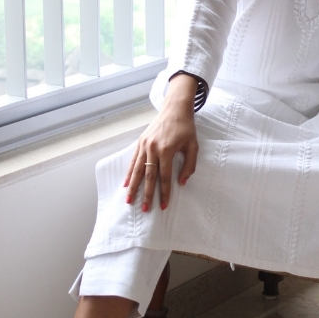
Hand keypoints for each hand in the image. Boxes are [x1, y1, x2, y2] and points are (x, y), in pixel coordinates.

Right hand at [124, 74, 198, 211]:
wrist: (175, 108)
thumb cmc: (186, 128)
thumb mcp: (193, 146)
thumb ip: (189, 165)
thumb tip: (181, 183)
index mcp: (167, 150)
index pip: (164, 177)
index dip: (164, 192)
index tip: (163, 205)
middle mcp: (153, 149)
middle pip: (149, 176)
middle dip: (147, 194)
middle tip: (145, 209)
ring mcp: (144, 145)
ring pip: (137, 170)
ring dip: (133, 187)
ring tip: (129, 201)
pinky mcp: (140, 143)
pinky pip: (133, 161)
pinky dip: (129, 174)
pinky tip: (125, 184)